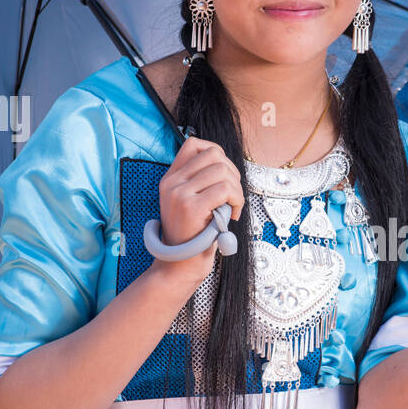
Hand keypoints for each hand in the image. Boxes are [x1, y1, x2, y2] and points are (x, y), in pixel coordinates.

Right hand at [157, 136, 244, 278]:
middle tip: (232, 197)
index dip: (217, 152)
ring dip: (237, 190)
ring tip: (232, 208)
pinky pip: (225, 190)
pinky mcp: (191, 207)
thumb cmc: (193, 235)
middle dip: (233, 174)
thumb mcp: (189, 202)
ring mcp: (179, 193)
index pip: (194, 144)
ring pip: (223, 171)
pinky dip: (236, 200)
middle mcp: (172, 182)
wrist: (180, 264)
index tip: (225, 174)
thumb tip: (226, 165)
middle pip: (214, 155)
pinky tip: (232, 215)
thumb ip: (200, 182)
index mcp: (171, 178)